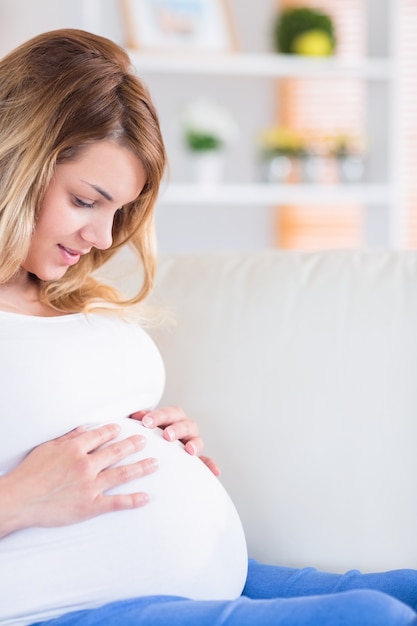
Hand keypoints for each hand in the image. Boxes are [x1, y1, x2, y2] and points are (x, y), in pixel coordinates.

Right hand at [0, 424, 157, 536]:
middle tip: (145, 441)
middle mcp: (86, 465)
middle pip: (117, 451)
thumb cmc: (30, 473)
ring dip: (141, 467)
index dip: (113, 431)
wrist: (20, 499)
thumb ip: (68, 437)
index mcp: (75, 449)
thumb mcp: (47, 448)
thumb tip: (84, 428)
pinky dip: (133, 500)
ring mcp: (90, 486)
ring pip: (122, 474)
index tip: (121, 428)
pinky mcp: (90, 506)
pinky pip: (116, 502)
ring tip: (155, 463)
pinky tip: (146, 497)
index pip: (101, 435)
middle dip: (133, 444)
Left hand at [130, 407, 220, 476]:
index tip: (147, 422)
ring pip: (197, 440)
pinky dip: (211, 465)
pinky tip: (215, 471)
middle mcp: (185, 428)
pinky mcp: (197, 457)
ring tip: (190, 450)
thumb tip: (136, 415)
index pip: (169, 413)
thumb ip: (144, 420)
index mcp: (174, 417)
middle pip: (185, 425)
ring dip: (194, 444)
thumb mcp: (148, 425)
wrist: (159, 446)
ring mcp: (192, 442)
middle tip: (167, 435)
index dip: (159, 416)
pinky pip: (206, 461)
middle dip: (177, 429)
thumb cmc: (152, 433)